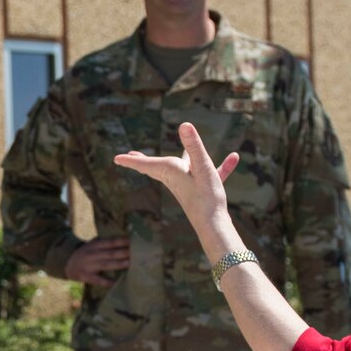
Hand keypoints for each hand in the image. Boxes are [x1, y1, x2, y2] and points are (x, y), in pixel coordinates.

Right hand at [65, 237, 131, 285]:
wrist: (66, 262)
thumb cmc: (85, 253)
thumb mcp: (93, 244)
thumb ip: (105, 243)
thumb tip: (126, 240)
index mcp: (95, 245)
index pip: (112, 242)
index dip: (123, 241)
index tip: (134, 242)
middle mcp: (92, 254)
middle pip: (111, 253)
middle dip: (124, 253)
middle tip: (137, 253)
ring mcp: (89, 265)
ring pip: (106, 264)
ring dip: (118, 264)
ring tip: (129, 263)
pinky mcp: (85, 276)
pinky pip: (97, 279)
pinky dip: (106, 282)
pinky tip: (115, 284)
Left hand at [111, 123, 239, 238]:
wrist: (214, 225)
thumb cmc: (206, 198)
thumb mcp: (202, 168)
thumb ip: (194, 146)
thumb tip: (184, 125)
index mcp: (172, 171)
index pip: (147, 164)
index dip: (132, 160)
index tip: (116, 159)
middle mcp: (176, 178)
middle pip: (156, 167)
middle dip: (144, 162)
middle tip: (130, 157)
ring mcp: (188, 184)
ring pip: (181, 168)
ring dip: (175, 160)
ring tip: (178, 155)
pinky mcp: (201, 189)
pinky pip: (209, 174)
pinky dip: (219, 167)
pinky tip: (234, 158)